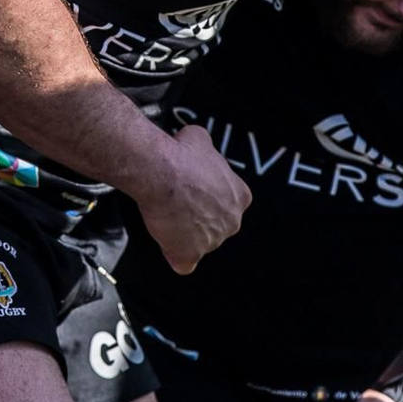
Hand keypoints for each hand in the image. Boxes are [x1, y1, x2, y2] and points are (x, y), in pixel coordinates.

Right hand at [132, 123, 250, 273]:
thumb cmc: (182, 155)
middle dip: (199, 218)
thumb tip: (198, 143)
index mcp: (240, 196)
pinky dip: (174, 254)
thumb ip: (205, 149)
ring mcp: (212, 241)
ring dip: (184, 234)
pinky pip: (183, 263)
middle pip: (216, 225)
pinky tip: (166, 242)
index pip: (227, 203)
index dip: (208, 198)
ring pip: (199, 242)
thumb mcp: (200, 139)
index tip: (193, 190)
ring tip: (166, 215)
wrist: (162, 172)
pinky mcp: (190, 255)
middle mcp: (232, 222)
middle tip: (178, 203)